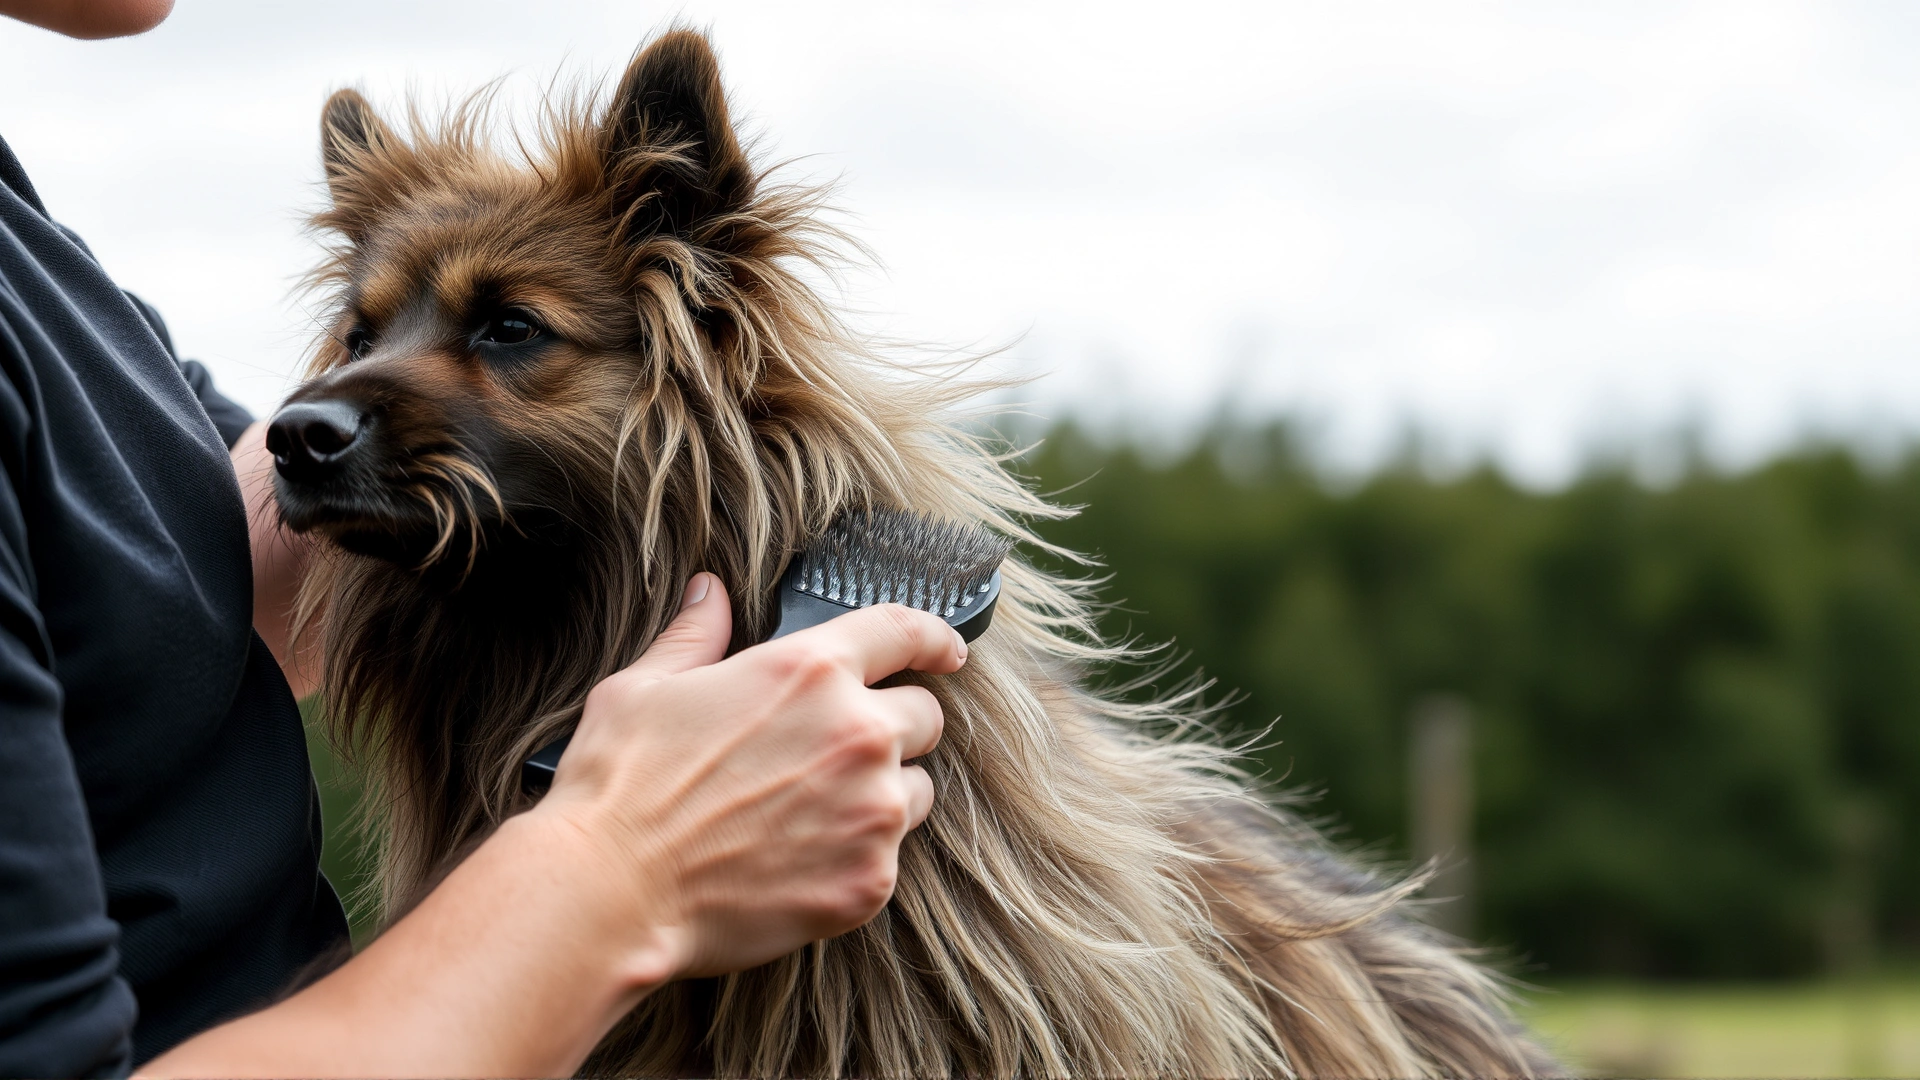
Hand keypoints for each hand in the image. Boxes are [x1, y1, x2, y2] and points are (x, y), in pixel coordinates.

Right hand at [535, 571, 964, 979]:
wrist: (612, 891)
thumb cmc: (622, 784)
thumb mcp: (646, 685)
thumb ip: (697, 635)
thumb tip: (711, 592)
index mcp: (810, 670)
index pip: (903, 631)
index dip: (933, 637)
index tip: (947, 651)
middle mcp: (858, 734)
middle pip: (925, 716)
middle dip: (893, 726)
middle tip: (839, 753)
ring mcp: (872, 811)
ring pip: (915, 790)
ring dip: (883, 794)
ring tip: (814, 813)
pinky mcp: (870, 879)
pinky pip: (890, 857)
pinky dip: (858, 857)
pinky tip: (800, 861)